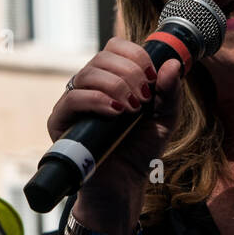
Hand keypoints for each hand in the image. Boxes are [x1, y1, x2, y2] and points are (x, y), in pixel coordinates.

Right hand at [47, 37, 184, 211]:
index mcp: (112, 78)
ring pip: (87, 74)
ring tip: (133, 108)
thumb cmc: (140, 151)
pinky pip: (71, 99)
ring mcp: (73, 103)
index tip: (152, 77)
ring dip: (116, 86)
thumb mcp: (165, 119)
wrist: (124, 187)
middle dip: (130, 73)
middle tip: (144, 98)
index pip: (115, 47)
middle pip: (102, 57)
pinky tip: (115, 112)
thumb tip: (173, 64)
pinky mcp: (60, 122)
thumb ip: (171, 92)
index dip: (135, 55)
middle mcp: (89, 86)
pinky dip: (96, 100)